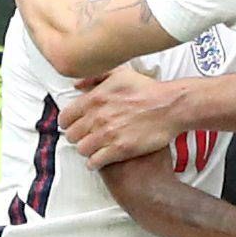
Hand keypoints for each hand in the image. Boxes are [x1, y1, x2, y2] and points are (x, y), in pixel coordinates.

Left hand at [63, 67, 182, 166]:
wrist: (170, 106)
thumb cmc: (148, 90)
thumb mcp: (120, 74)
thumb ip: (94, 77)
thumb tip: (76, 86)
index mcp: (94, 99)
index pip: (65, 117)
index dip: (68, 123)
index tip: (73, 126)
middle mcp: (97, 117)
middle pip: (71, 135)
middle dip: (78, 137)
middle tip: (86, 137)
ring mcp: (107, 134)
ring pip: (82, 150)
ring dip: (87, 150)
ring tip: (95, 148)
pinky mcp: (119, 149)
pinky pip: (95, 162)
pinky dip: (95, 162)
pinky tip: (101, 159)